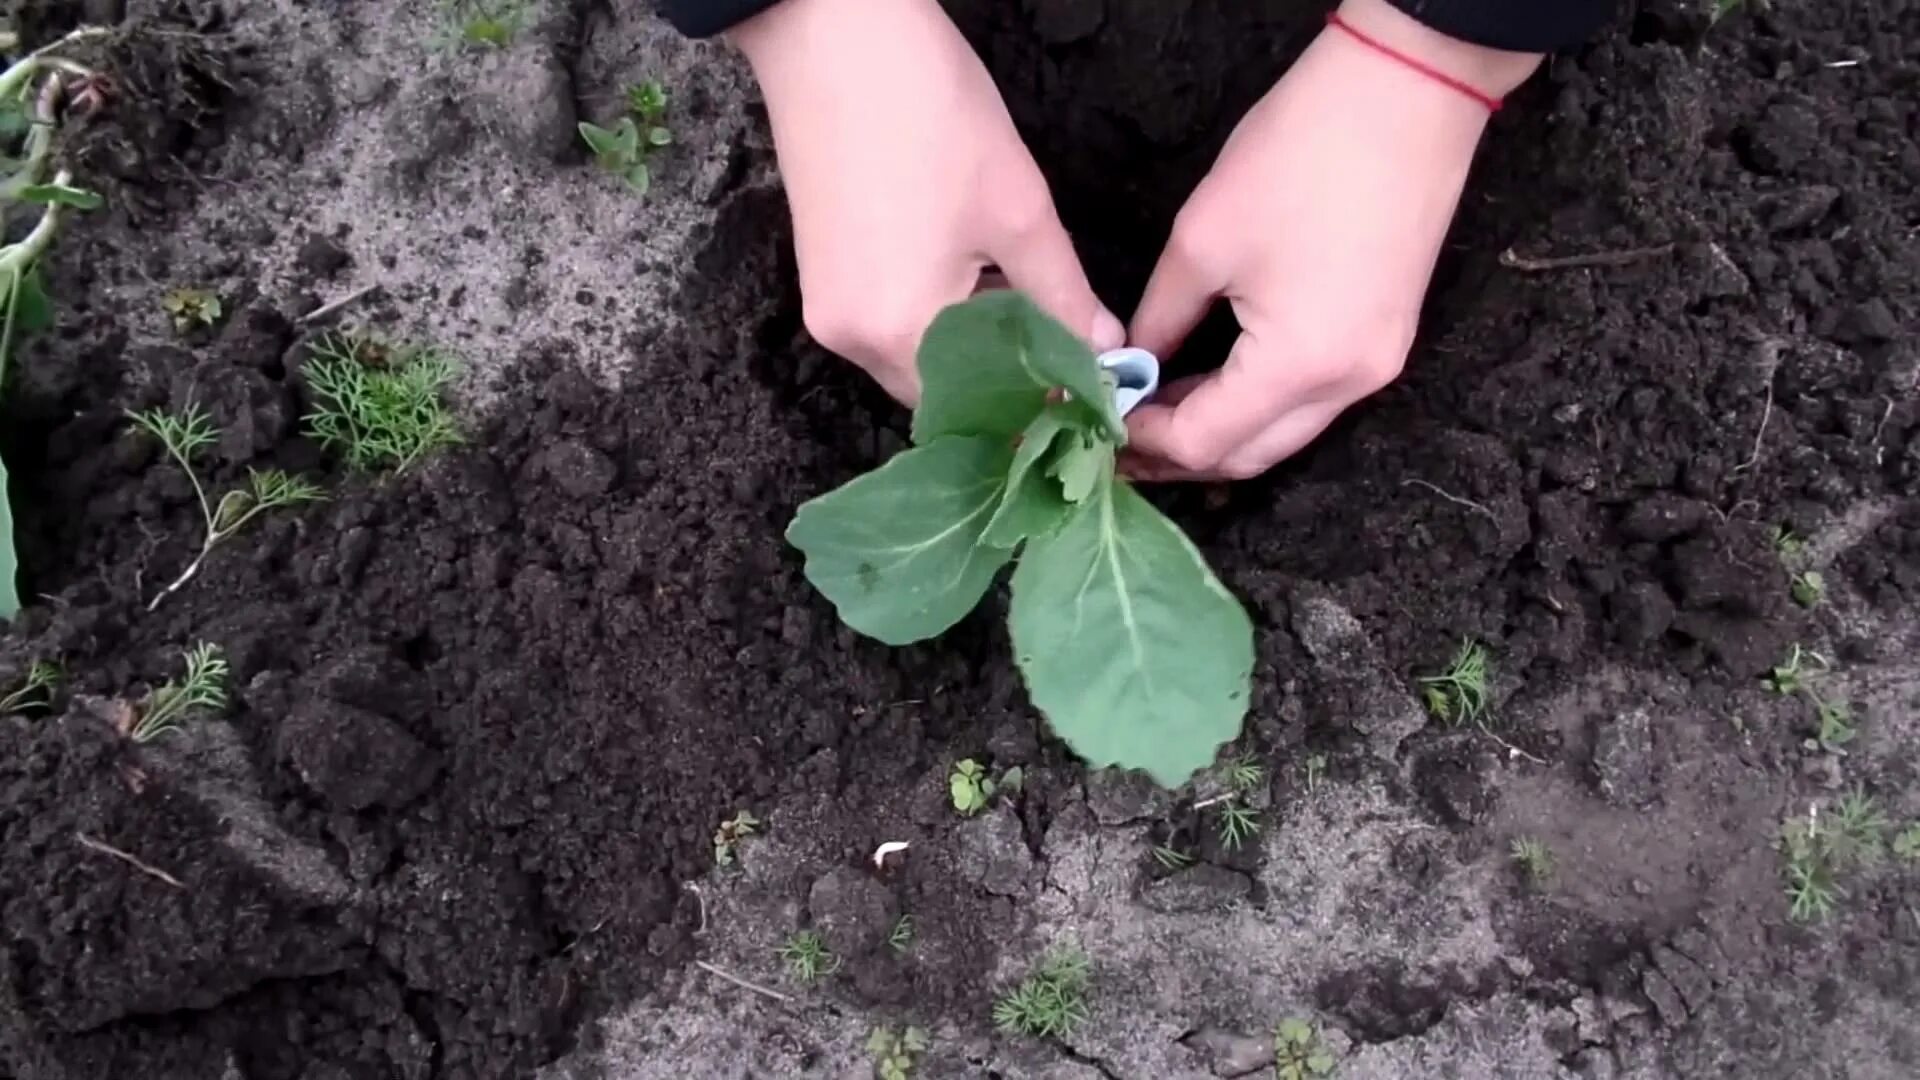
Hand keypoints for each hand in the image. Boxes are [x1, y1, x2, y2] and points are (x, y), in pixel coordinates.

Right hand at [731, 0, 1122, 405]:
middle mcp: (852, 340)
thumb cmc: (930, 116)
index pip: (983, 407)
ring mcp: (828, 311)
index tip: (1084, 393)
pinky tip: (974, 282)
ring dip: (969, 348)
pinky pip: (887, 325)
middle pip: (943, 393)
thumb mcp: (1018, 211)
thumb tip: (1104, 348)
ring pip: (914, 360)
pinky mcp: (819, 278)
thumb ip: (1065, 294)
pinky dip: (933, 318)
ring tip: (1026, 311)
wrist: (834, 37)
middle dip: (1003, 379)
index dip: (1037, 404)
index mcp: (901, 333)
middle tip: (1065, 354)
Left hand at [1121, 0, 1541, 480]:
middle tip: (1119, 434)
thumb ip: (1160, 318)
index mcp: (1299, 364)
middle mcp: (1347, 385)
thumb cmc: (1301, 155)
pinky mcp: (1385, 340)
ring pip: (1283, 434)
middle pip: (1249, 456)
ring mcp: (1376, 367)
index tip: (1098, 420)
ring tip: (1156, 411)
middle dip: (1180, 454)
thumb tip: (1130, 363)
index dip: (1145, 440)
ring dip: (1220, 431)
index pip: (1206, 442)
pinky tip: (1212, 381)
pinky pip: (1311, 401)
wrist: (1407, 94)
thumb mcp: (1203, 241)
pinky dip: (1258, 402)